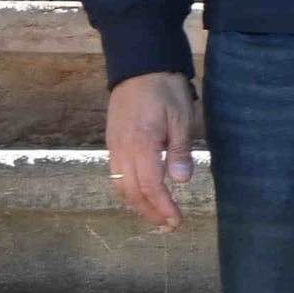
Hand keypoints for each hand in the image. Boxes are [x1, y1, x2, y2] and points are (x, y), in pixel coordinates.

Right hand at [103, 71, 195, 230]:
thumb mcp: (181, 118)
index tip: (176, 220)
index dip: (163, 206)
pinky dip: (128, 190)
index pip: (150, 186)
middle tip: (169, 224)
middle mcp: (122, 149)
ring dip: (137, 204)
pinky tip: (143, 194)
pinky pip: (115, 174)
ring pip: (120, 185)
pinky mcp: (112, 143)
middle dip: (150, 211)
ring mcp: (113, 146)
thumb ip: (180, 151)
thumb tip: (181, 181)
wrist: (139, 68)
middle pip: (131, 191)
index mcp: (141, 144)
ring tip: (157, 215)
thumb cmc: (165, 90)